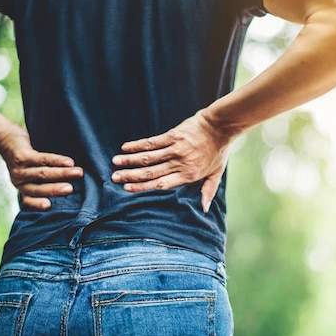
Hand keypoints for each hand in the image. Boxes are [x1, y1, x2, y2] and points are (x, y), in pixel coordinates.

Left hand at [0, 125, 83, 209]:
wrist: (5, 138)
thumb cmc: (25, 159)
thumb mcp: (29, 173)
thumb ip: (43, 181)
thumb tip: (71, 188)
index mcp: (22, 188)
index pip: (28, 200)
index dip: (37, 204)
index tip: (49, 206)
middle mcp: (18, 181)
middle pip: (38, 188)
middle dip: (56, 189)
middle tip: (70, 189)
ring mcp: (19, 168)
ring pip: (43, 173)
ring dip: (62, 173)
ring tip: (78, 172)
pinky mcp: (22, 156)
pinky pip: (43, 159)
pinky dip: (57, 161)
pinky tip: (69, 162)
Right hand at [111, 111, 230, 212]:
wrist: (220, 126)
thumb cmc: (219, 150)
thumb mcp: (216, 173)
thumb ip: (208, 191)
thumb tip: (204, 209)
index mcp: (188, 175)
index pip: (161, 184)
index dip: (142, 187)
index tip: (127, 188)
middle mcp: (179, 164)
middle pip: (151, 172)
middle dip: (130, 176)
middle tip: (115, 178)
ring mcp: (175, 149)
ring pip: (148, 158)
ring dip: (129, 161)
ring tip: (115, 163)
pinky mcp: (173, 136)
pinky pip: (152, 142)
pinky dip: (138, 145)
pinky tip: (126, 147)